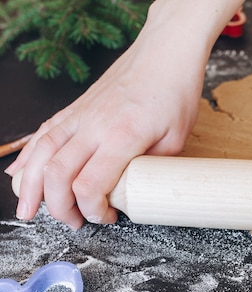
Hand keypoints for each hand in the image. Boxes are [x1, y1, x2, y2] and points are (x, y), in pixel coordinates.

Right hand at [4, 0, 240, 228]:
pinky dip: (28, 155)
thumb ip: (152, 168)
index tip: (105, 218)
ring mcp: (80, 114)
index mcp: (122, 136)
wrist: (165, 52)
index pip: (90, 184)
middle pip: (57, 173)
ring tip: (26, 209)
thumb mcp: (176, 140)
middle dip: (57, 206)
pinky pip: (44, 133)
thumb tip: (134, 191)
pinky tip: (20, 172)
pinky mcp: (76, 108)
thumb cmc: (175, 93)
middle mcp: (93, 125)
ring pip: (40, 153)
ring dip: (29, 185)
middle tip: (73, 223)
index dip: (91, 210)